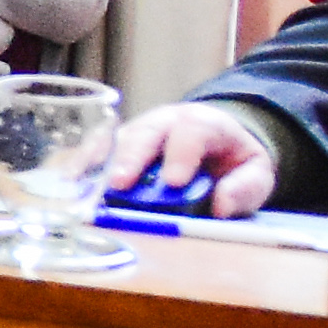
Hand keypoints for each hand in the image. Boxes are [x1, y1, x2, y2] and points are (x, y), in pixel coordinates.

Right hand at [98, 99, 283, 218]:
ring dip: (98, 163)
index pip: (191, 132)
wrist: (216, 141)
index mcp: (203, 124)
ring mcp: (137, 131)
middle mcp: (165, 122)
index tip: (174, 182)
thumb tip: (221, 205)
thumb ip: (245, 188)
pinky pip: (96, 151)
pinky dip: (82, 166)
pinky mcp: (117, 146)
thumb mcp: (256, 172)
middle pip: (144, 132)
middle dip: (130, 158)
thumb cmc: (233, 159)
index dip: (181, 155)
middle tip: (120, 185)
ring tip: (83, 186)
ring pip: (115, 140)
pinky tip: (71, 184)